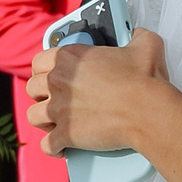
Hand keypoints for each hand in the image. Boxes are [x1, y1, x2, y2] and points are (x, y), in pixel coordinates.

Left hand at [28, 28, 168, 155]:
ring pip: (33, 116)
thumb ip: (137, 35)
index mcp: (70, 57)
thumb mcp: (145, 45)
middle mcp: (58, 81)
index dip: (43, 70)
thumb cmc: (145, 79)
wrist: (148, 111)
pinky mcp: (66, 134)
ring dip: (43, 120)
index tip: (51, 75)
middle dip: (42, 95)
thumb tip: (139, 33)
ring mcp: (59, 109)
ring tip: (55, 123)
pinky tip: (61, 148)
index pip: (38, 61)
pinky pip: (47, 144)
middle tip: (56, 99)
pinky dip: (53, 148)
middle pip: (32, 88)